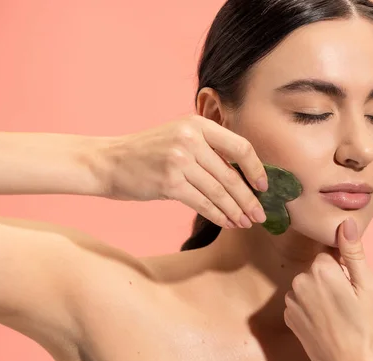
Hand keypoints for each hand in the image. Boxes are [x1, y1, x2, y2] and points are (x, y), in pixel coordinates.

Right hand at [102, 115, 267, 228]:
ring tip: (246, 222)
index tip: (264, 186)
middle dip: (249, 199)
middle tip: (260, 215)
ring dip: (236, 211)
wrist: (109, 162)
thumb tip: (244, 175)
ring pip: (219, 192)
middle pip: (232, 175)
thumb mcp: (179, 137)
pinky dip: (218, 216)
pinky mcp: (170, 182)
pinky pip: (203, 203)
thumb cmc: (147, 153)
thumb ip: (208, 149)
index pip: (240, 147)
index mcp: (198, 125)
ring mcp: (179, 160)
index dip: (256, 169)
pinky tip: (228, 223)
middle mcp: (190, 139)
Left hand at [284, 218, 372, 360]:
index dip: (342, 265)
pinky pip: (301, 302)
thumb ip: (353, 252)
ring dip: (320, 294)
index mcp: (320, 271)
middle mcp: (300, 282)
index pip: (328, 252)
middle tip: (349, 301)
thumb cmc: (367, 329)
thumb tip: (345, 222)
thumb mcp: (368, 287)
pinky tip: (327, 322)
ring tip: (339, 314)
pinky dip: (312, 308)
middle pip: (317, 268)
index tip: (352, 282)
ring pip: (308, 285)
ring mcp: (291, 302)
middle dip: (331, 279)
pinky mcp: (289, 319)